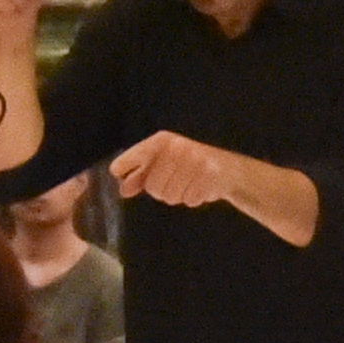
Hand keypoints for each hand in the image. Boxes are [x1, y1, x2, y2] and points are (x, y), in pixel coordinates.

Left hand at [106, 132, 244, 214]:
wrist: (227, 170)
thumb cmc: (189, 166)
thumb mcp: (164, 165)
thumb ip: (141, 175)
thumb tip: (123, 189)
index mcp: (163, 142)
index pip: (137, 154)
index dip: (125, 164)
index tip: (116, 172)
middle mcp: (177, 148)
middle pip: (153, 186)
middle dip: (161, 190)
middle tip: (174, 183)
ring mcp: (193, 161)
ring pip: (169, 195)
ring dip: (177, 195)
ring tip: (188, 183)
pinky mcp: (207, 176)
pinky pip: (188, 200)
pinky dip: (192, 199)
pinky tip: (199, 188)